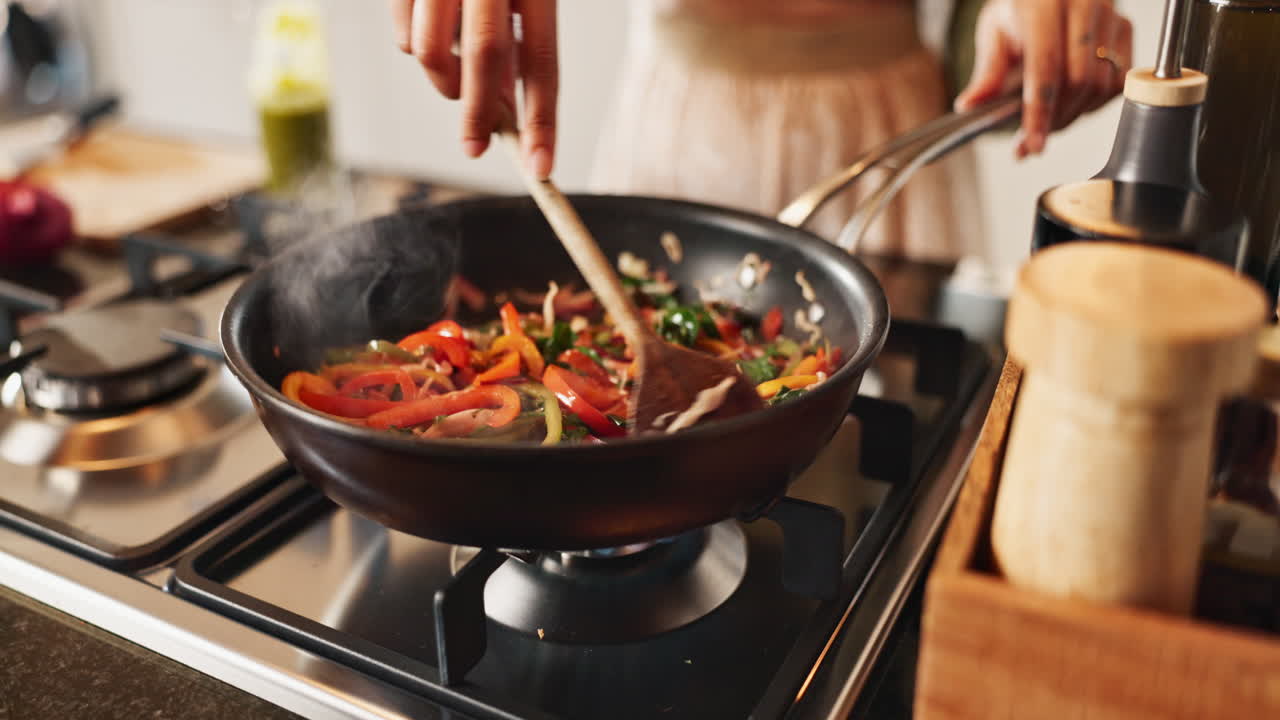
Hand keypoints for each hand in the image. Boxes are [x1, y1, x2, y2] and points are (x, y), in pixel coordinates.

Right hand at [391, 0, 558, 177]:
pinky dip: (417, 50)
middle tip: (475, 149)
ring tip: (456, 78)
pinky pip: (404, 35)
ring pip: (432, 51)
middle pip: (484, 57)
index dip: (543, 120)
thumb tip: (507, 107)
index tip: (540, 168)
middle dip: (478, 114)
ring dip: (444, 82)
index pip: (542, 61)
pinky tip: (432, 31)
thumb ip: (519, 43)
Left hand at [955, 0, 1132, 157]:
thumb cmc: (1019, 11)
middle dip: (1056, 119)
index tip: (1033, 146)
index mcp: (1044, 4)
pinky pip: (1117, 82)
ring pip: (1100, 85)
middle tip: (1032, 139)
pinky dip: (1094, 103)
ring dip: (1073, 115)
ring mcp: (1110, 14)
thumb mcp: (994, 33)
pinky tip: (1072, 101)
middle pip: (1078, 81)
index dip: (1039, 112)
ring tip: (1048, 120)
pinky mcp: (1126, 27)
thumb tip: (969, 105)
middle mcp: (1084, 4)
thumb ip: (987, 71)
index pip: (1045, 67)